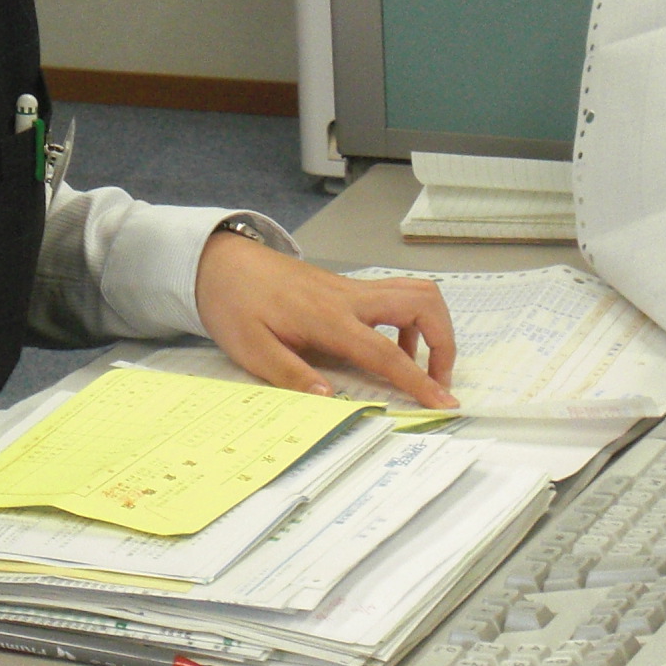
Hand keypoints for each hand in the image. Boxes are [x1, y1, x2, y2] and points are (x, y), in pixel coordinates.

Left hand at [194, 232, 458, 408]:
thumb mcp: (251, 348)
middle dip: (444, 342)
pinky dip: (408, 321)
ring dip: (431, 327)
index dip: (419, 379)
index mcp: (328, 318)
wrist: (221, 263)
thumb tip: (331, 398)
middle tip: (438, 381)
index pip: (386, 352)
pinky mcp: (347, 288)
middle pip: (421, 302)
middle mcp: (349, 298)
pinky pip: (394, 296)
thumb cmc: (234, 305)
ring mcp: (351, 288)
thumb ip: (291, 373)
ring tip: (415, 367)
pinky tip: (387, 347)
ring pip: (414, 292)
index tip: (443, 402)